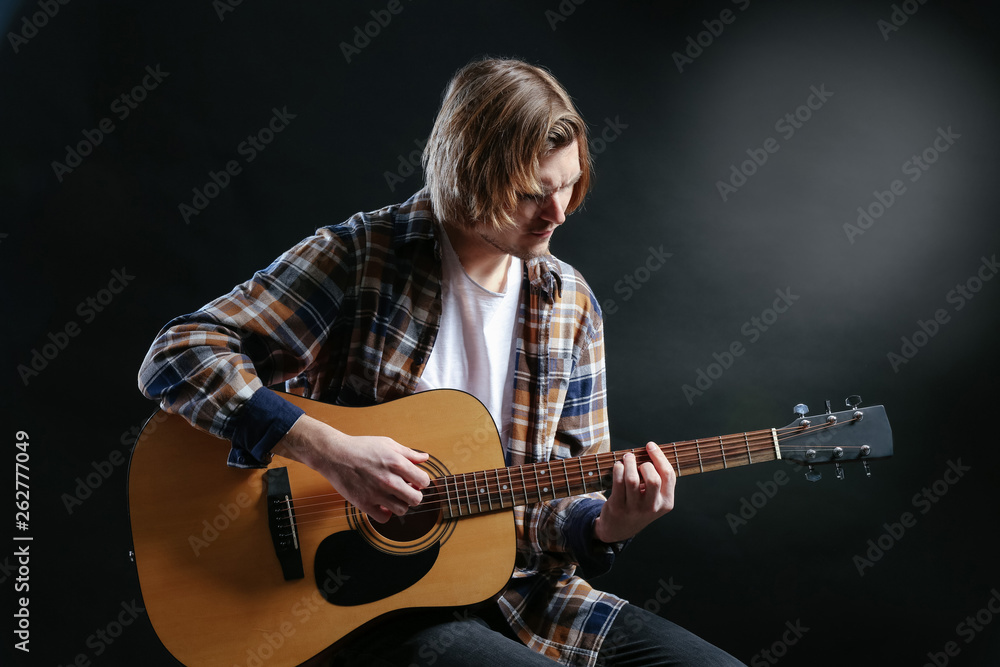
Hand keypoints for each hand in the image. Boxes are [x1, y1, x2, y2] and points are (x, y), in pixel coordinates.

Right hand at [273, 414, 429, 522]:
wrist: (335, 455)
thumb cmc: (361, 447)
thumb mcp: (388, 444)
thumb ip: (408, 453)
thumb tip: (425, 458)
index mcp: (397, 463)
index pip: (424, 481)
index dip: (421, 481)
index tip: (415, 481)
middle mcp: (389, 480)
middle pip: (416, 499)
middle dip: (414, 495)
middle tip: (406, 490)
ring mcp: (376, 493)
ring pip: (402, 510)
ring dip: (400, 504)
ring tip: (393, 496)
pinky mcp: (364, 503)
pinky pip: (384, 518)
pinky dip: (385, 513)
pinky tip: (382, 504)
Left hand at [592, 442, 675, 543]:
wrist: (619, 528)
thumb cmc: (638, 505)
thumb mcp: (654, 498)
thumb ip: (656, 479)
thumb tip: (649, 450)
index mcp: (666, 502)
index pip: (668, 475)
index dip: (659, 457)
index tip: (650, 445)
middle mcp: (652, 507)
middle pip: (653, 479)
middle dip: (645, 463)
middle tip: (636, 459)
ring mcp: (634, 509)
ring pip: (632, 479)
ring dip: (629, 463)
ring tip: (627, 458)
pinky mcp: (618, 507)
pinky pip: (618, 482)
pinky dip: (618, 469)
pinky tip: (618, 466)